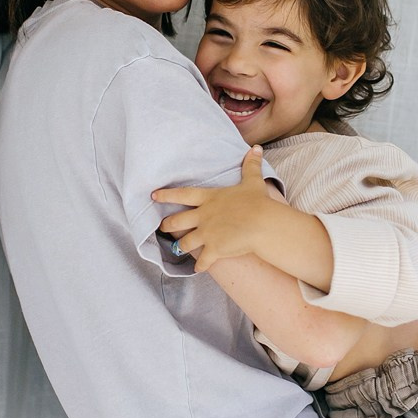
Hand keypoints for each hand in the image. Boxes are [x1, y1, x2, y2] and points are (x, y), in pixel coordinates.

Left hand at [153, 146, 273, 272]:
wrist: (263, 223)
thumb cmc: (258, 202)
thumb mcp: (253, 181)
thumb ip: (251, 165)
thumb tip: (256, 148)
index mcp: (209, 198)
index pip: (182, 195)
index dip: (166, 195)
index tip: (153, 196)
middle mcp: (203, 216)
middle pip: (177, 221)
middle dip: (168, 225)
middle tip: (162, 227)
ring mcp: (207, 234)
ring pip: (185, 243)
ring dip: (181, 247)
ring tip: (178, 250)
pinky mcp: (214, 250)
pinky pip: (202, 261)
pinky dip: (199, 266)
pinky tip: (197, 269)